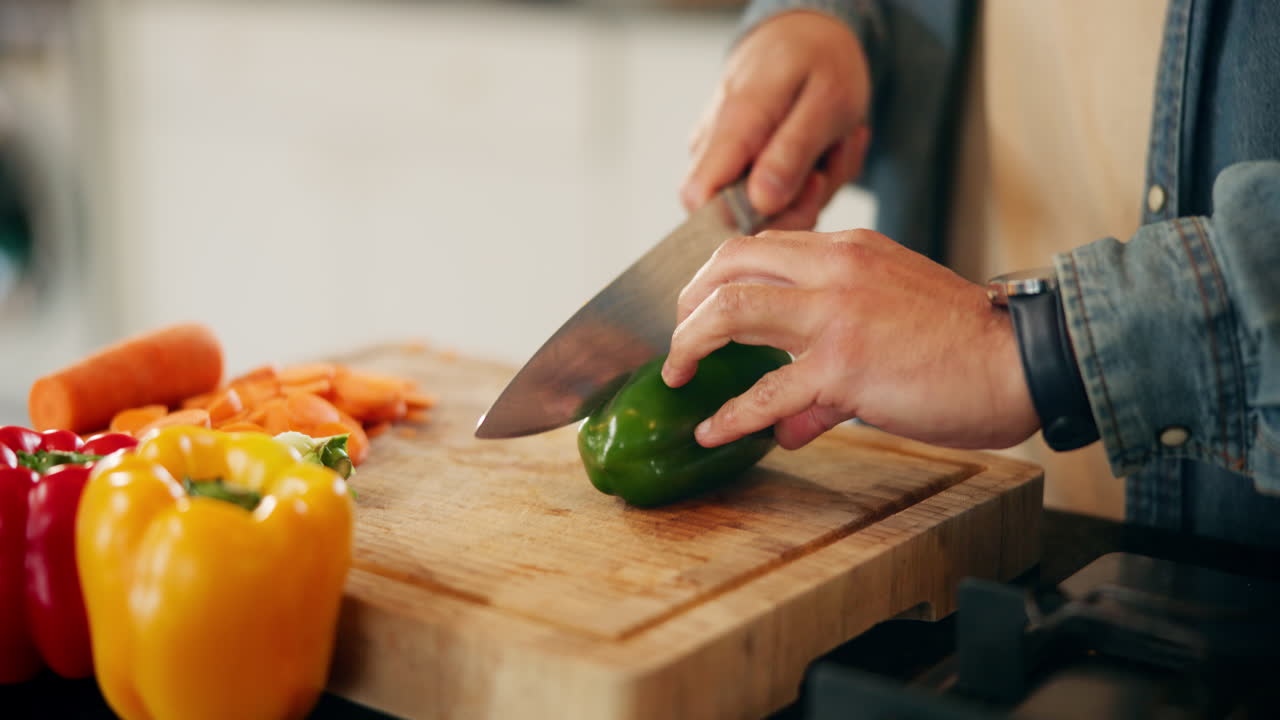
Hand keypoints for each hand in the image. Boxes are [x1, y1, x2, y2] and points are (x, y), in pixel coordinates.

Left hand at [661, 230, 1041, 450]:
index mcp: (850, 249)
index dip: (716, 277)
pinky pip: (767, 392)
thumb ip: (830, 362)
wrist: (1022, 360)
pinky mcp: (844, 366)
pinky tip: (712, 431)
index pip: (761, 246)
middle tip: (678, 339)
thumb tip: (786, 418)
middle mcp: (836, 268)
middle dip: (688, 302)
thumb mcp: (894, 320)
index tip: (700, 308)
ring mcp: (836, 314)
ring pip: (731, 312)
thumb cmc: (965, 344)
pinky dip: (730, 413)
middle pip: (729, 264)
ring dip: (690, 345)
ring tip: (676, 375)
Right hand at [681, 11, 871, 229]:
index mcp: (733, 124)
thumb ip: (792, 151)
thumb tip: (762, 202)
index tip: (798, 195)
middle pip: (734, 215)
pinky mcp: (738, 167)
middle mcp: (715, 145)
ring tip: (834, 144)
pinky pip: (772, 198)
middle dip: (797, 206)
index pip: (699, 198)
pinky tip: (824, 149)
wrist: (806, 35)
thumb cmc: (819, 60)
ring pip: (761, 210)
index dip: (743, 219)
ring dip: (811, 191)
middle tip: (832, 163)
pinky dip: (808, 183)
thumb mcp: (828, 100)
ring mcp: (723, 158)